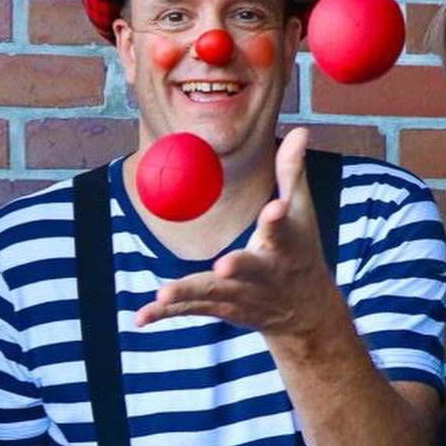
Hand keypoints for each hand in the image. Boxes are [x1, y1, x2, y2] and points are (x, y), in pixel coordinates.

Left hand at [135, 128, 339, 337]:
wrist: (304, 314)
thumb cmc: (299, 252)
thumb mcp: (302, 213)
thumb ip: (292, 172)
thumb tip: (301, 128)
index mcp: (285, 246)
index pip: (282, 229)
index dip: (278, 218)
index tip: (277, 208)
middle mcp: (263, 274)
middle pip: (248, 269)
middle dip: (238, 267)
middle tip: (224, 265)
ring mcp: (240, 295)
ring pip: (212, 293)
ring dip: (188, 293)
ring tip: (163, 294)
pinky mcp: (220, 308)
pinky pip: (190, 310)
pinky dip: (165, 314)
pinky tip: (141, 317)